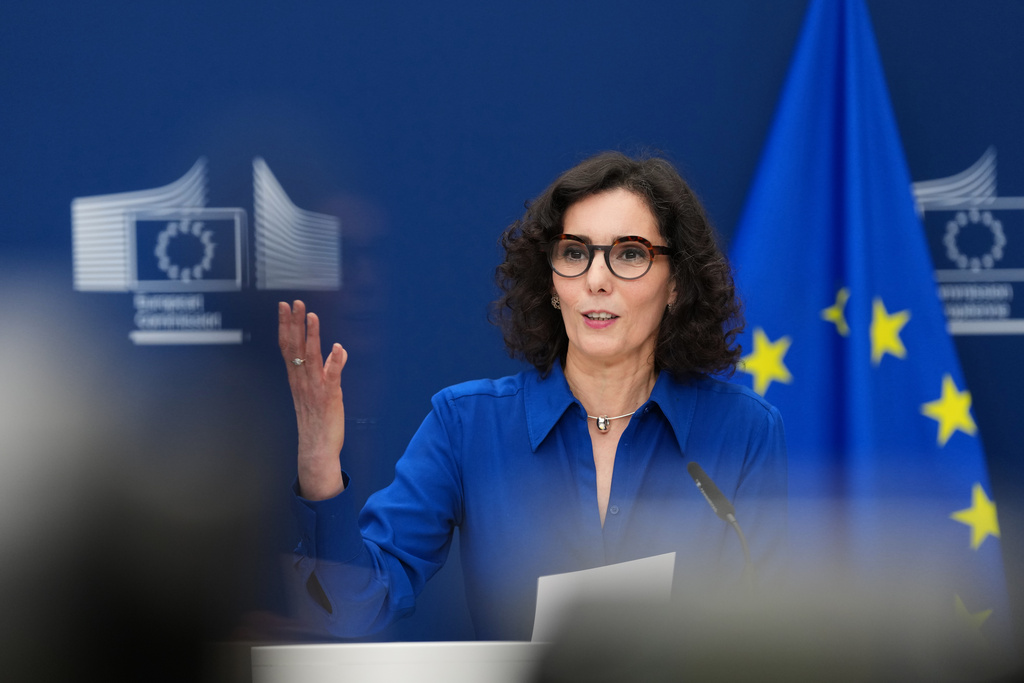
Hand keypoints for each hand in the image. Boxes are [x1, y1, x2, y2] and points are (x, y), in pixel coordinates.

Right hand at [278, 300, 348, 499]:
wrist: (316, 448)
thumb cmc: (317, 421)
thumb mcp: (321, 392)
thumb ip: (328, 370)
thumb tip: (338, 352)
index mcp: (297, 378)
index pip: (288, 346)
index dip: (286, 325)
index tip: (284, 307)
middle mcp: (302, 380)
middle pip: (295, 347)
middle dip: (294, 323)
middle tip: (294, 303)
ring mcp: (315, 388)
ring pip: (311, 357)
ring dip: (312, 336)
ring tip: (312, 316)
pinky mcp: (329, 397)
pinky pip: (331, 377)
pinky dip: (334, 362)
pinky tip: (336, 347)